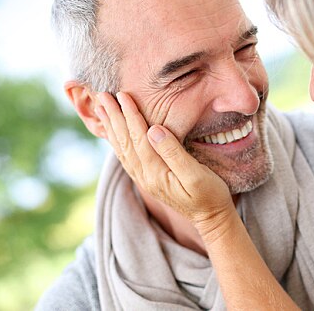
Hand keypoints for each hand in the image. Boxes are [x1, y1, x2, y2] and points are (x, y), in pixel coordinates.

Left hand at [95, 92, 234, 234]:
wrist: (211, 218)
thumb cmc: (210, 195)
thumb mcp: (196, 175)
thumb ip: (174, 153)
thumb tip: (154, 130)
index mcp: (156, 173)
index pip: (139, 139)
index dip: (131, 116)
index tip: (123, 96)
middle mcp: (145, 177)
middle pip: (125, 142)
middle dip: (114, 118)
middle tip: (102, 96)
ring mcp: (144, 179)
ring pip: (122, 149)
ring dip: (111, 128)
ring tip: (102, 109)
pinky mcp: (148, 179)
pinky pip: (127, 157)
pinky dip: (117, 142)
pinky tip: (113, 133)